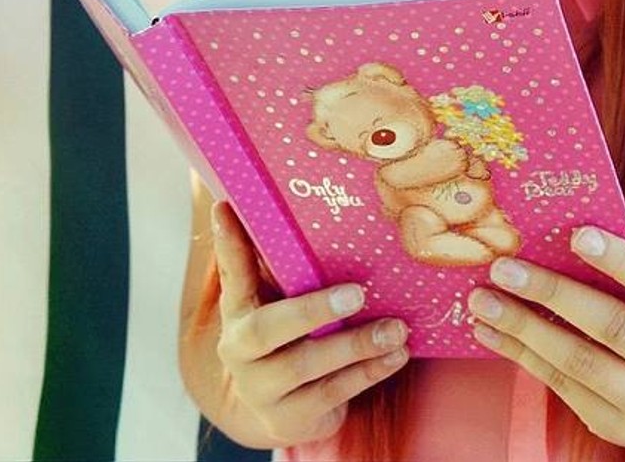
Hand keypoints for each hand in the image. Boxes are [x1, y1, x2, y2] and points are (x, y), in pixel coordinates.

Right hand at [209, 201, 408, 446]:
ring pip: (305, 366)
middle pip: (266, 329)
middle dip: (312, 310)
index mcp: (237, 311)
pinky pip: (331, 394)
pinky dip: (368, 373)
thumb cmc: (291, 339)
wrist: (284, 410)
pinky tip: (397, 355)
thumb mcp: (282, 304)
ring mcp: (259, 388)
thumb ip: (286, 267)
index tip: (228, 205)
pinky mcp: (287, 418)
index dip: (228, 243)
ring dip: (357, 345)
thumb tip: (304, 208)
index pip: (231, 272)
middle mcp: (238, 350)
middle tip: (357, 293)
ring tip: (397, 329)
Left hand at [466, 228, 624, 457]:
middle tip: (503, 267)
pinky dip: (521, 355)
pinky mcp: (615, 427)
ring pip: (580, 362)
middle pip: (615, 327)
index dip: (623, 262)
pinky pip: (561, 385)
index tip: (576, 234)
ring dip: (524, 327)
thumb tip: (554, 237)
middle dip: (553, 293)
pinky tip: (491, 330)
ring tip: (483, 299)